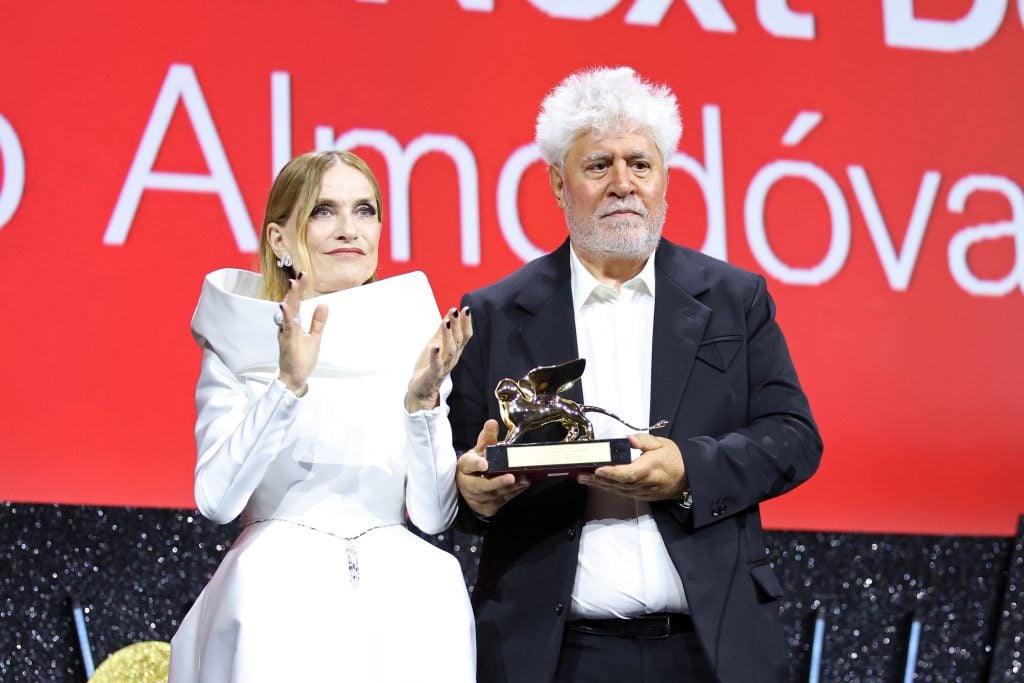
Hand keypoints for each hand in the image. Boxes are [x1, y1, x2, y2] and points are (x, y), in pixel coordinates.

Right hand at [277, 274, 327, 396]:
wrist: (295, 378)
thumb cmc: (301, 358)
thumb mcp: (314, 336)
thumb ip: (318, 321)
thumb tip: (323, 304)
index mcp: (294, 324)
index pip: (297, 302)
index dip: (301, 289)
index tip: (305, 275)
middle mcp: (288, 326)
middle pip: (292, 304)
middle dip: (296, 289)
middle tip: (300, 275)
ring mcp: (286, 334)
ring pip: (288, 313)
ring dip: (291, 298)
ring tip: (293, 284)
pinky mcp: (287, 343)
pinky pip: (286, 328)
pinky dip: (286, 317)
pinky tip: (285, 307)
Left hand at [405, 306, 472, 411]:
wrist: (421, 389)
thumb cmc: (430, 365)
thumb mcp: (436, 343)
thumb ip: (443, 329)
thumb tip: (451, 312)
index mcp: (454, 350)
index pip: (464, 335)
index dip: (466, 322)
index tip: (465, 309)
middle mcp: (452, 358)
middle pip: (458, 341)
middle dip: (457, 325)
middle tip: (456, 311)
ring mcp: (443, 366)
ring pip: (450, 351)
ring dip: (448, 336)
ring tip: (446, 323)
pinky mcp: (433, 374)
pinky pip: (436, 365)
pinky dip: (436, 356)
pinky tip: (435, 346)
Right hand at [456, 420, 529, 517]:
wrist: (469, 486)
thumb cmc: (477, 464)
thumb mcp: (480, 449)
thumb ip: (487, 437)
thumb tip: (492, 422)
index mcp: (465, 467)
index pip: (469, 464)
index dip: (477, 464)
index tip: (485, 464)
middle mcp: (468, 484)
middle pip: (481, 485)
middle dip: (497, 482)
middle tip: (510, 477)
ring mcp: (477, 498)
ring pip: (495, 495)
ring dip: (511, 488)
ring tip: (524, 480)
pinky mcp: (487, 508)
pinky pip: (502, 501)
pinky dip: (514, 493)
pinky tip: (523, 485)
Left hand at [577, 433, 687, 501]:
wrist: (689, 477)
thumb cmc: (675, 458)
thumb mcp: (661, 443)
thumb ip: (644, 441)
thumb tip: (628, 439)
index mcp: (648, 468)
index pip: (627, 473)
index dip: (612, 473)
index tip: (597, 469)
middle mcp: (644, 483)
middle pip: (618, 484)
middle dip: (598, 480)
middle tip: (581, 475)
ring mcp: (642, 492)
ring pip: (618, 490)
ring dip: (601, 485)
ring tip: (584, 479)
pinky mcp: (642, 496)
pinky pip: (623, 494)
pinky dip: (610, 489)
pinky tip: (600, 484)